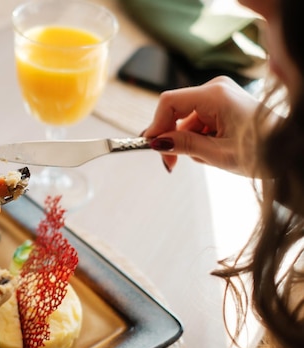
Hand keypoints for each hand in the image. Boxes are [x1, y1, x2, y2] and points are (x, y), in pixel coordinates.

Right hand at [144, 76, 262, 174]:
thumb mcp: (218, 154)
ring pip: (185, 119)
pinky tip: (213, 149)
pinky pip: (197, 120)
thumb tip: (156, 143)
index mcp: (216, 95)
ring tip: (208, 157)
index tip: (151, 147)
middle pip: (175, 111)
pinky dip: (198, 137)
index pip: (169, 102)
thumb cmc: (263, 152)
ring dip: (188, 140)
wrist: (290, 152)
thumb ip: (184, 145)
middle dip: (171, 137)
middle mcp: (216, 89)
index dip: (156, 125)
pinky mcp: (222, 103)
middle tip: (172, 163)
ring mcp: (220, 95)